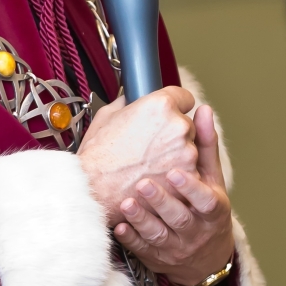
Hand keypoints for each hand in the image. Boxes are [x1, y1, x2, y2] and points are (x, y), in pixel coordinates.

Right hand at [77, 87, 198, 222]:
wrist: (96, 187)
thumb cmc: (99, 155)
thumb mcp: (108, 115)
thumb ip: (129, 101)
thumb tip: (134, 98)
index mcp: (160, 105)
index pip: (184, 97)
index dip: (176, 106)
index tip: (172, 114)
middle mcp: (177, 126)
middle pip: (187, 125)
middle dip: (174, 134)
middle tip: (152, 145)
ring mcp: (186, 152)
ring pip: (190, 149)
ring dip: (176, 155)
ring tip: (150, 163)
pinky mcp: (188, 176)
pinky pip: (188, 172)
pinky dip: (176, 176)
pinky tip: (155, 176)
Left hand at [78, 93, 232, 285]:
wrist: (204, 259)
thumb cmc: (206, 209)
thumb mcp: (213, 180)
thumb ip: (206, 146)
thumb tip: (204, 110)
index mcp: (213, 209)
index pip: (205, 200)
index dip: (191, 188)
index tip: (176, 172)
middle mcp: (195, 230)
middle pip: (179, 218)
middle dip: (161, 202)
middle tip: (143, 184)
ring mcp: (175, 246)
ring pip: (159, 235)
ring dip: (142, 220)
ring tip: (127, 203)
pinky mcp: (156, 257)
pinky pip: (142, 249)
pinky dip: (131, 238)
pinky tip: (120, 225)